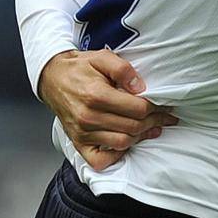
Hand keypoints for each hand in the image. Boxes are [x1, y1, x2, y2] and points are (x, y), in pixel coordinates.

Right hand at [36, 49, 177, 170]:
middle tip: (165, 117)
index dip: (156, 108)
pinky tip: (126, 144)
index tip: (165, 106)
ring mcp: (82, 132)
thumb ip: (123, 69)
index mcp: (97, 95)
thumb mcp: (102, 57)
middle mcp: (89, 117)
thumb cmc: (79, 68)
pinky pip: (101, 160)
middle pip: (133, 127)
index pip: (138, 109)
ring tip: (153, 128)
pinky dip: (116, 156)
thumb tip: (140, 87)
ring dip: (141, 137)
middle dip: (154, 122)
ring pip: (122, 142)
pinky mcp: (78, 142)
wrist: (52, 78)